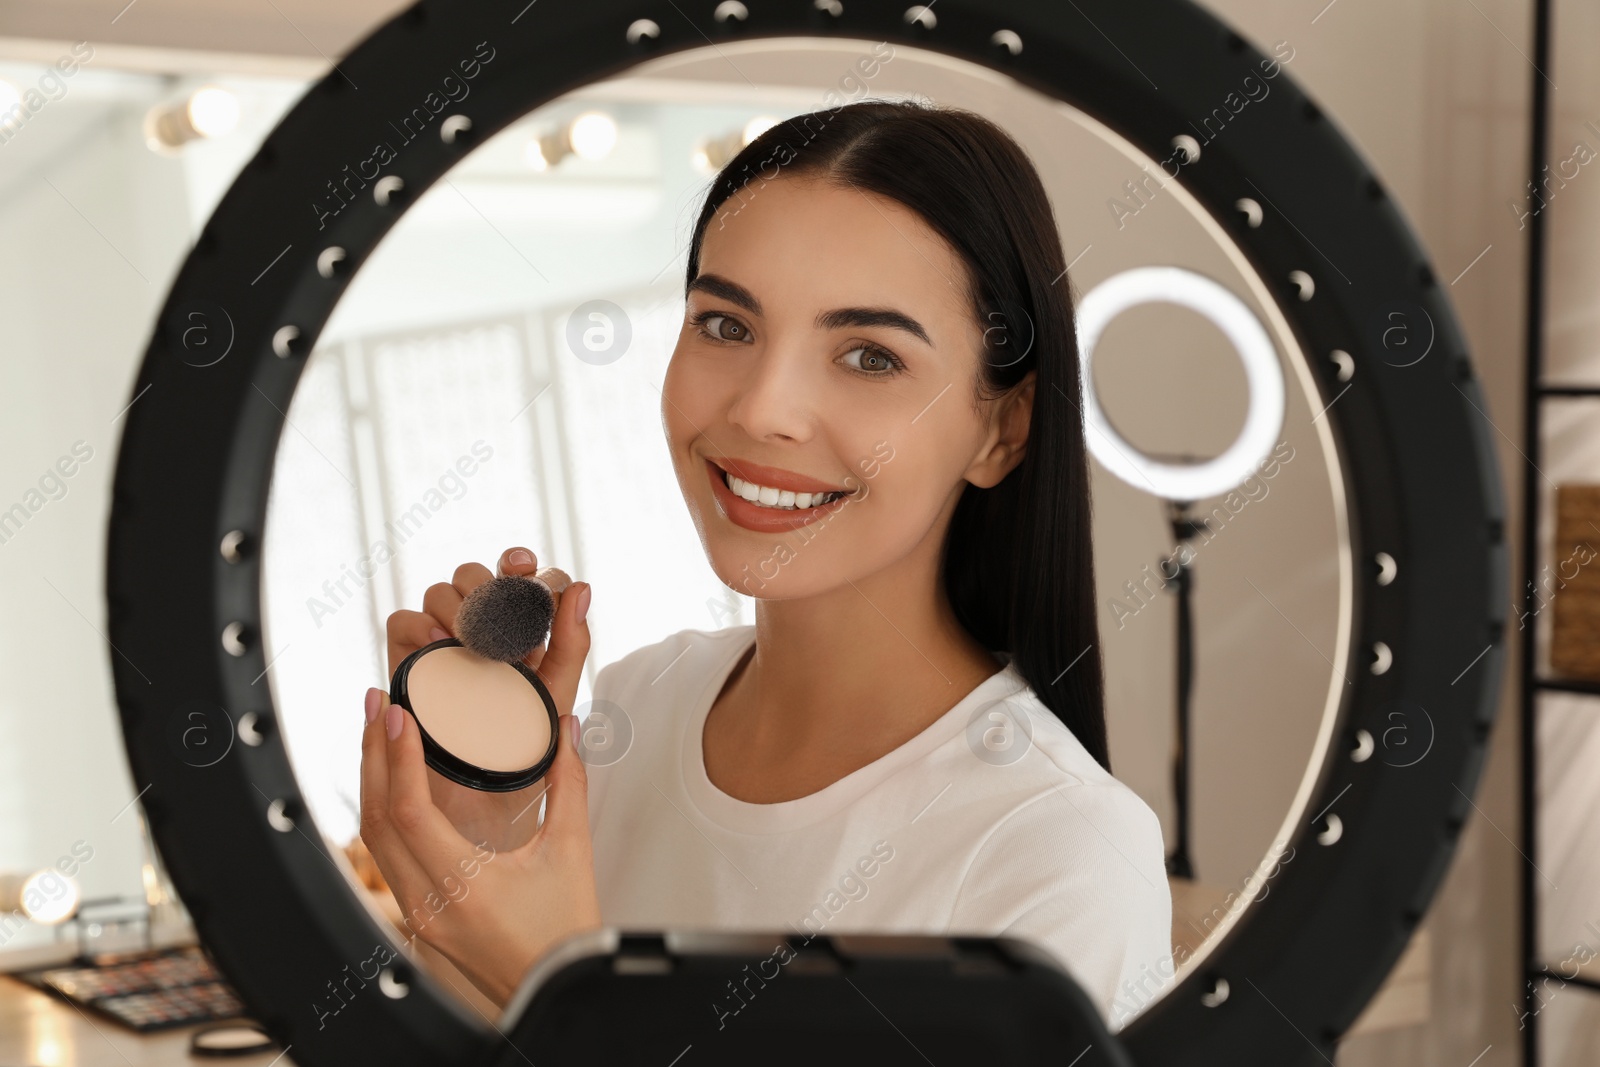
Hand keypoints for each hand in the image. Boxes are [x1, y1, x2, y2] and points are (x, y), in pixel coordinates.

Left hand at [362, 544, 600, 1005]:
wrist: (557, 990)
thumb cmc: (566, 934)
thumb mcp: (572, 850)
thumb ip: (568, 782)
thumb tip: (564, 729)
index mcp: (464, 887)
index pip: (410, 812)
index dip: (398, 757)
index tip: (400, 714)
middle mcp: (429, 903)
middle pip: (377, 820)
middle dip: (373, 754)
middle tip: (380, 703)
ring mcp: (419, 913)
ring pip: (375, 838)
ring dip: (373, 780)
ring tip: (381, 731)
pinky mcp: (421, 915)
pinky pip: (388, 855)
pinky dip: (385, 809)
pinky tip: (394, 780)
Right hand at [385, 547, 590, 851]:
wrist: (484, 799)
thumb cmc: (525, 747)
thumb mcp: (556, 693)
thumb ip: (572, 642)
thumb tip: (582, 588)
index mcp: (519, 628)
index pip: (517, 575)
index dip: (519, 562)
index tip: (525, 568)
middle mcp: (479, 629)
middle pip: (475, 574)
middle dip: (485, 583)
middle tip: (497, 611)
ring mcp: (442, 643)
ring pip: (439, 591)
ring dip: (453, 602)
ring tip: (469, 637)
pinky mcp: (409, 661)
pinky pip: (401, 622)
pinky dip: (417, 625)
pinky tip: (439, 645)